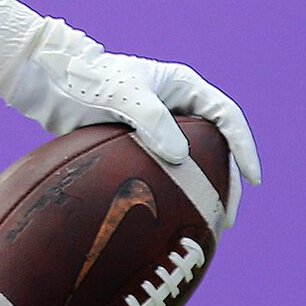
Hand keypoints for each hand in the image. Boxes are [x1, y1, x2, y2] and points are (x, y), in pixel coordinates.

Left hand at [0, 0, 261, 227]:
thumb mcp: (122, 95)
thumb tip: (180, 156)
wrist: (51, 84)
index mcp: (183, 87)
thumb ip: (152, 119)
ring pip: (192, 163)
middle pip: (215, 146)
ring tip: (206, 225)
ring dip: (202, 191)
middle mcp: (176, 107)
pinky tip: (171, 218)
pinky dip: (174, 193)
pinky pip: (165, 171)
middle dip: (226, 181)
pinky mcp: (139, 144)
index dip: (244, 147)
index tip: (253, 178)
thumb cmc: (88, 80)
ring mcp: (158, 126)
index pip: (226, 117)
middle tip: (227, 218)